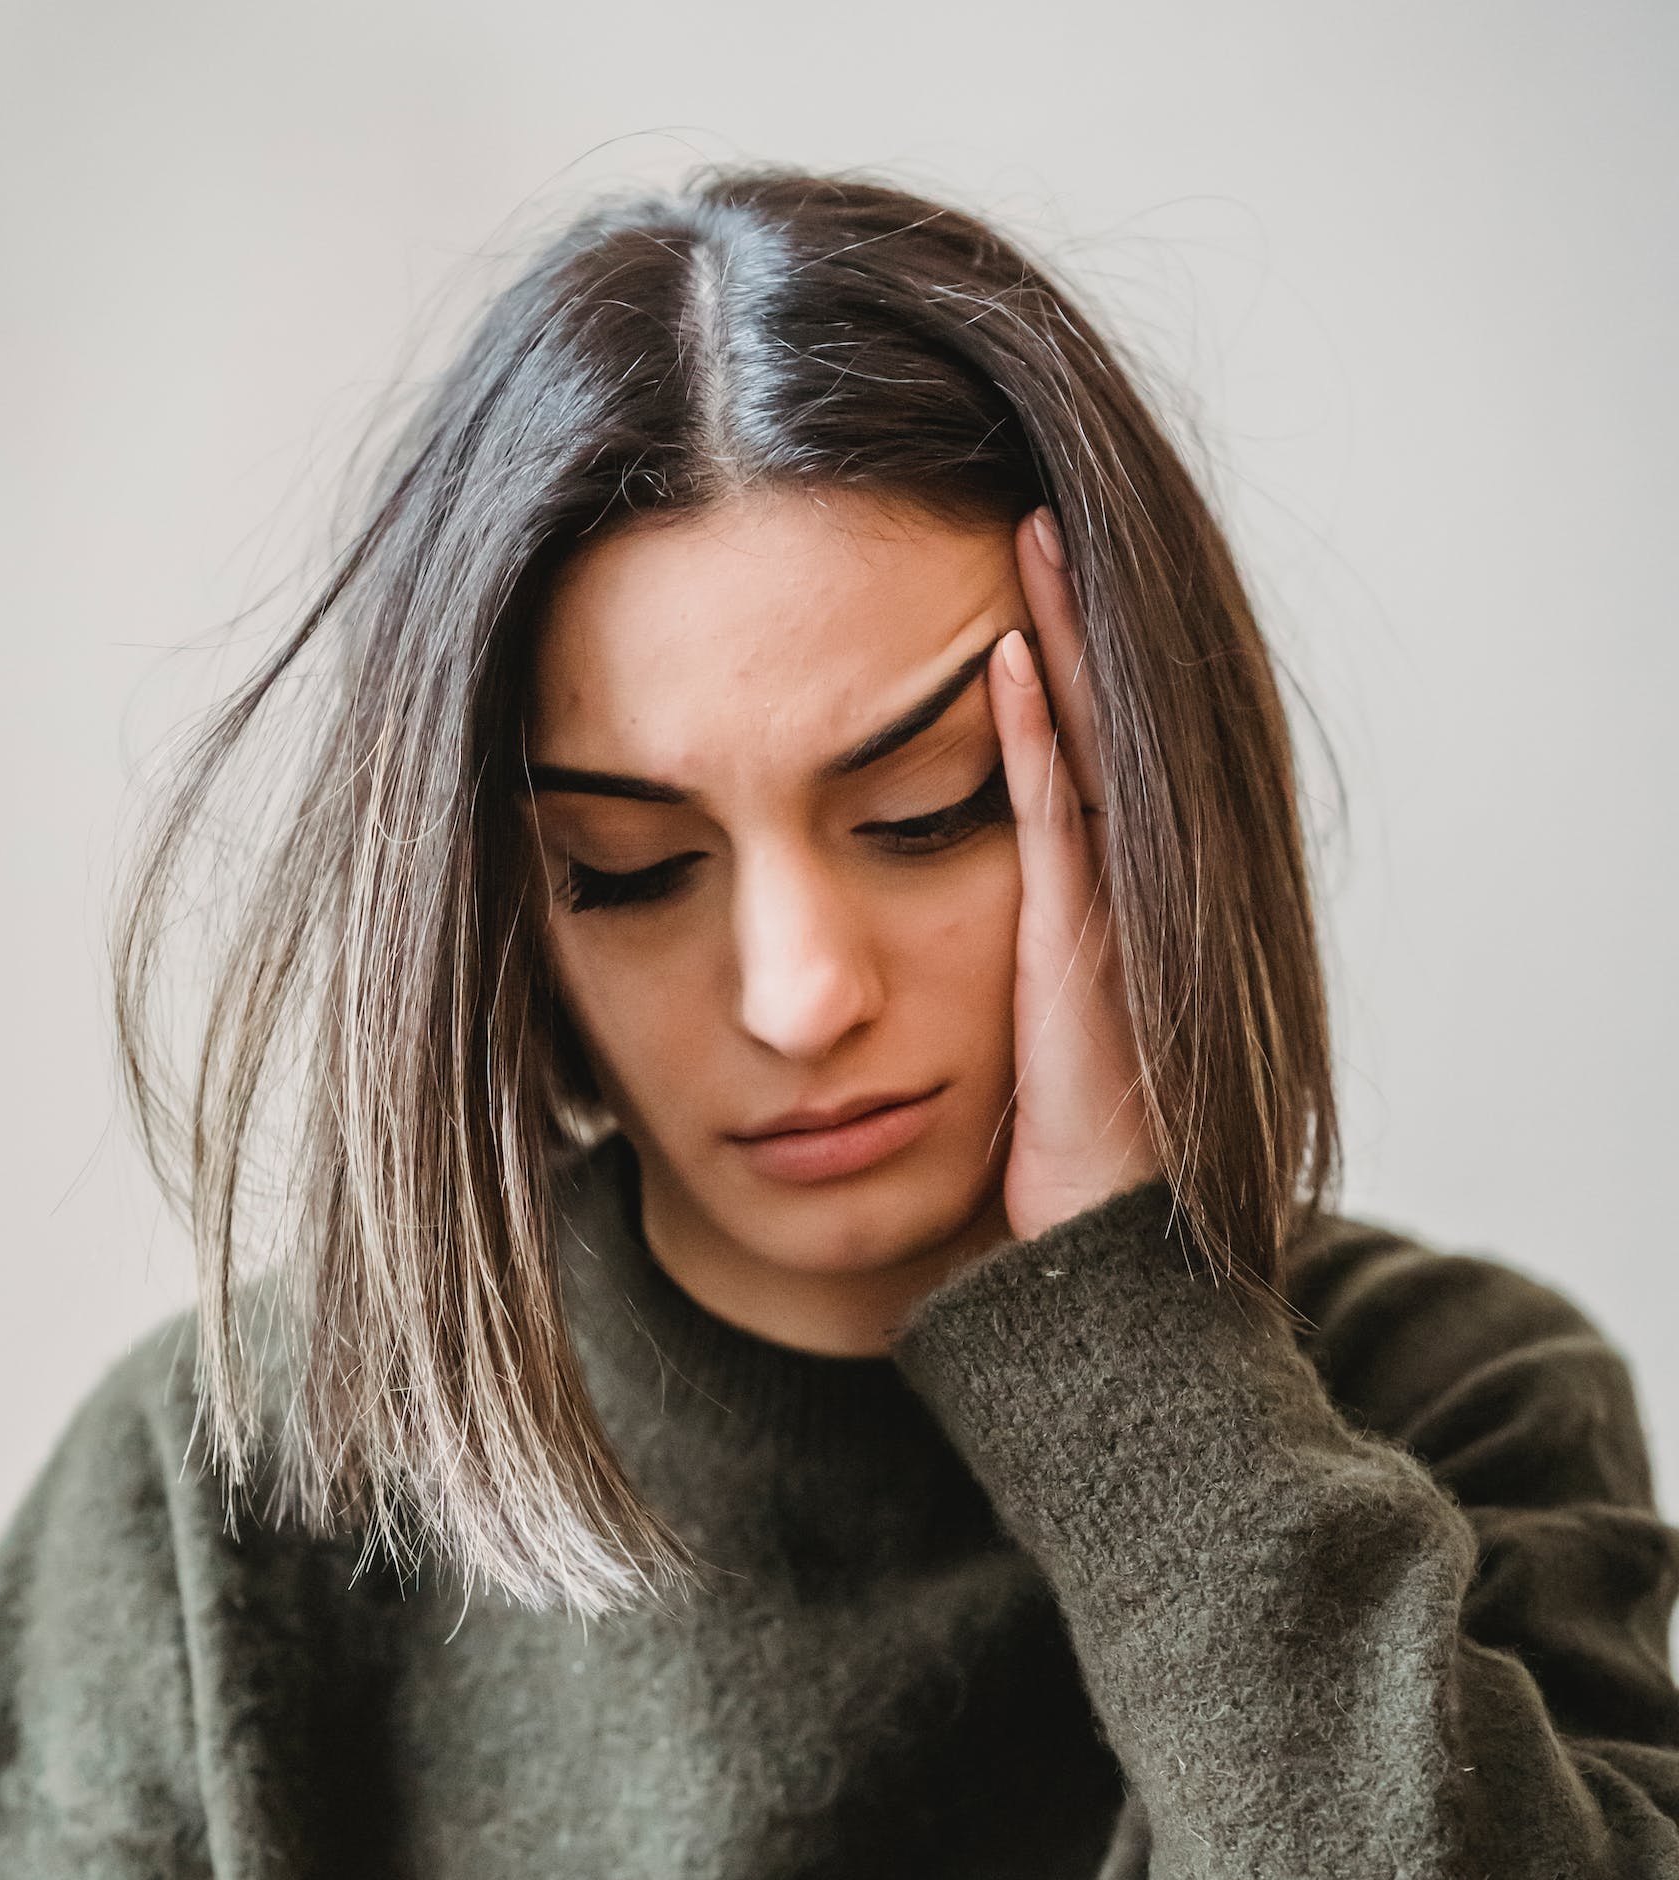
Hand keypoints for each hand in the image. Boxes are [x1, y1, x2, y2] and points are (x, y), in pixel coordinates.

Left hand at [988, 510, 1158, 1241]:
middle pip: (1084, 718)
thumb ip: (969, 978)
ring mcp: (1105, 922)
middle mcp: (1109, 900)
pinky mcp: (1082, 957)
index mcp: (1085, 913)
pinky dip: (1031, 736)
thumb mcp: (998, 1058)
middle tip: (1012, 489)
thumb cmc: (1042, 1186)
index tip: (988, 561)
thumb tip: (883, 942)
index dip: (1037, 653)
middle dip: (1054, 608)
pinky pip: (1054, 823)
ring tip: (1016, 520)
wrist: (1098, 1278)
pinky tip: (996, 648)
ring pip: (1078, 747)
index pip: (1059, 749)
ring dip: (1050, 634)